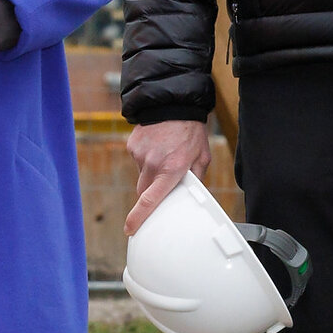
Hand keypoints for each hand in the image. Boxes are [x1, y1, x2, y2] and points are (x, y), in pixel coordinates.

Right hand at [125, 118, 211, 233]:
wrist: (174, 103)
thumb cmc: (191, 131)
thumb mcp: (202, 157)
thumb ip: (195, 179)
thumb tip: (191, 195)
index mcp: (171, 170)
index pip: (150, 200)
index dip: (138, 217)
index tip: (130, 229)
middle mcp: (152, 164)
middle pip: (143, 191)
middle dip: (151, 192)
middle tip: (164, 180)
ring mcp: (139, 154)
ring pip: (141, 175)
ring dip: (150, 171)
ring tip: (164, 154)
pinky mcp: (132, 145)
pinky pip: (137, 160)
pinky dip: (146, 158)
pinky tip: (157, 146)